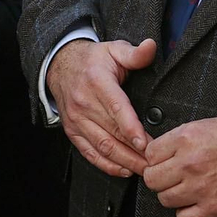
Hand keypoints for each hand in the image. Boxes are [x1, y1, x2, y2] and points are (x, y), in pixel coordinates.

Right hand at [46, 38, 156, 177]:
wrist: (60, 66)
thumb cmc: (93, 60)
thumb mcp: (113, 50)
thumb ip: (134, 53)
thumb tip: (151, 46)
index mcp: (97, 82)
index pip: (116, 108)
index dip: (131, 128)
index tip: (146, 143)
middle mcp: (83, 103)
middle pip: (112, 133)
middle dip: (135, 152)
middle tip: (156, 163)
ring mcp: (76, 119)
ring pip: (102, 146)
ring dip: (124, 161)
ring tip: (145, 170)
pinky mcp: (72, 131)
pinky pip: (89, 153)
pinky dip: (107, 165)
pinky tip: (125, 170)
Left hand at [142, 114, 216, 216]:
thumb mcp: (210, 124)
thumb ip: (183, 138)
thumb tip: (164, 150)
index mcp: (187, 138)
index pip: (149, 154)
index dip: (157, 158)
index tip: (166, 161)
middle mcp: (189, 162)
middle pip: (152, 179)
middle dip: (160, 178)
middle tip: (174, 177)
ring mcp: (202, 187)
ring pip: (165, 200)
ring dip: (174, 196)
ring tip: (188, 190)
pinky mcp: (216, 208)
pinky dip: (187, 216)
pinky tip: (197, 205)